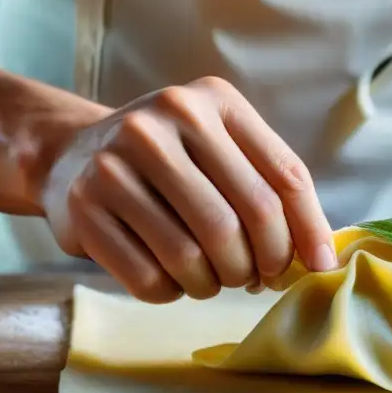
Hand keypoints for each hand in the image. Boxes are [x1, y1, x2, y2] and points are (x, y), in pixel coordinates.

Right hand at [42, 77, 336, 302]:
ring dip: (216, 283)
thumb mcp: (222, 149)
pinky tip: (173, 279)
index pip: (284, 176)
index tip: (317, 268)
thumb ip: (271, 188)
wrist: (72, 154)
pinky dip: (172, 292)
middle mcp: (164, 122)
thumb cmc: (170, 163)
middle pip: (244, 219)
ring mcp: (117, 162)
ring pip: (195, 255)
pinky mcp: (84, 206)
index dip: (308, 231)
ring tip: (213, 278)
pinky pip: (149, 277)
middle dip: (261, 265)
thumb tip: (319, 257)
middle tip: (255, 278)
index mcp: (213, 100)